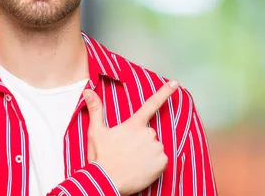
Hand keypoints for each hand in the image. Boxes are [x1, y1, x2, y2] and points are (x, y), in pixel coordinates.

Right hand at [83, 80, 178, 195]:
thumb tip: (88, 91)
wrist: (107, 182)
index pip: (151, 104)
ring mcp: (156, 147)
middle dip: (140, 141)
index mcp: (134, 125)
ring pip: (155, 147)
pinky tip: (141, 169)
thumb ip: (96, 109)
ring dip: (147, 153)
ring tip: (132, 163)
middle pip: (149, 134)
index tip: (176, 83)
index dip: (165, 92)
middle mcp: (148, 133)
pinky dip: (154, 165)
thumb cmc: (101, 158)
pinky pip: (161, 160)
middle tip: (127, 153)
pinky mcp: (162, 162)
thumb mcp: (96, 132)